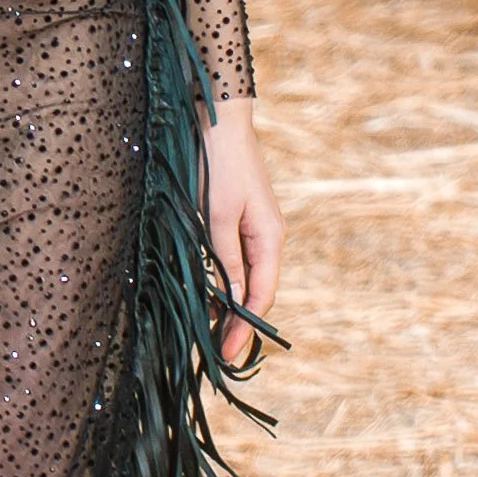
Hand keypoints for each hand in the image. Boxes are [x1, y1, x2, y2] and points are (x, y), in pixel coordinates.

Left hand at [201, 102, 283, 370]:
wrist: (216, 121)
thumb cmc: (217, 165)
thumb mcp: (217, 217)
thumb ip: (225, 258)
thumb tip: (230, 300)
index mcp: (270, 238)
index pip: (261, 295)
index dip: (245, 328)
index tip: (226, 354)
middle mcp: (266, 238)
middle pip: (255, 292)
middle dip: (238, 324)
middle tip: (216, 355)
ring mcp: (252, 230)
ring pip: (243, 280)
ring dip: (228, 307)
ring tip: (209, 336)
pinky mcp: (235, 222)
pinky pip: (233, 263)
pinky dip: (222, 285)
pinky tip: (207, 299)